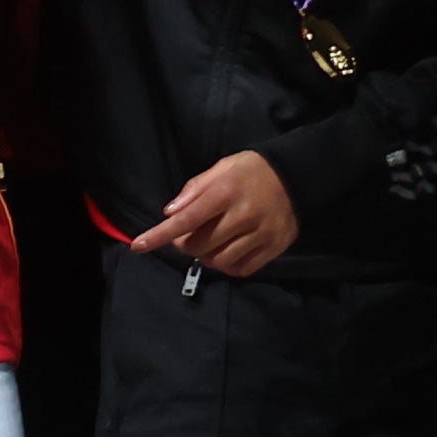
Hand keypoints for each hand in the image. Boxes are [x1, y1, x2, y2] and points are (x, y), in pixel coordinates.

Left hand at [141, 148, 301, 276]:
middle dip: (185, 244)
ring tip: (209, 244)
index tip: (139, 245)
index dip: (160, 234)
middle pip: (199, 245)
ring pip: (219, 260)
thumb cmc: (252, 171)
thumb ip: (195, 189)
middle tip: (188, 235)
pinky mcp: (274, 247)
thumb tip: (170, 213)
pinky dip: (226, 265)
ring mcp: (261, 233)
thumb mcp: (222, 168)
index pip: (186, 219)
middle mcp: (243, 215)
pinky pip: (241, 268)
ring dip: (205, 257)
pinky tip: (225, 253)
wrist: (298, 176)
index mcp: (226, 192)